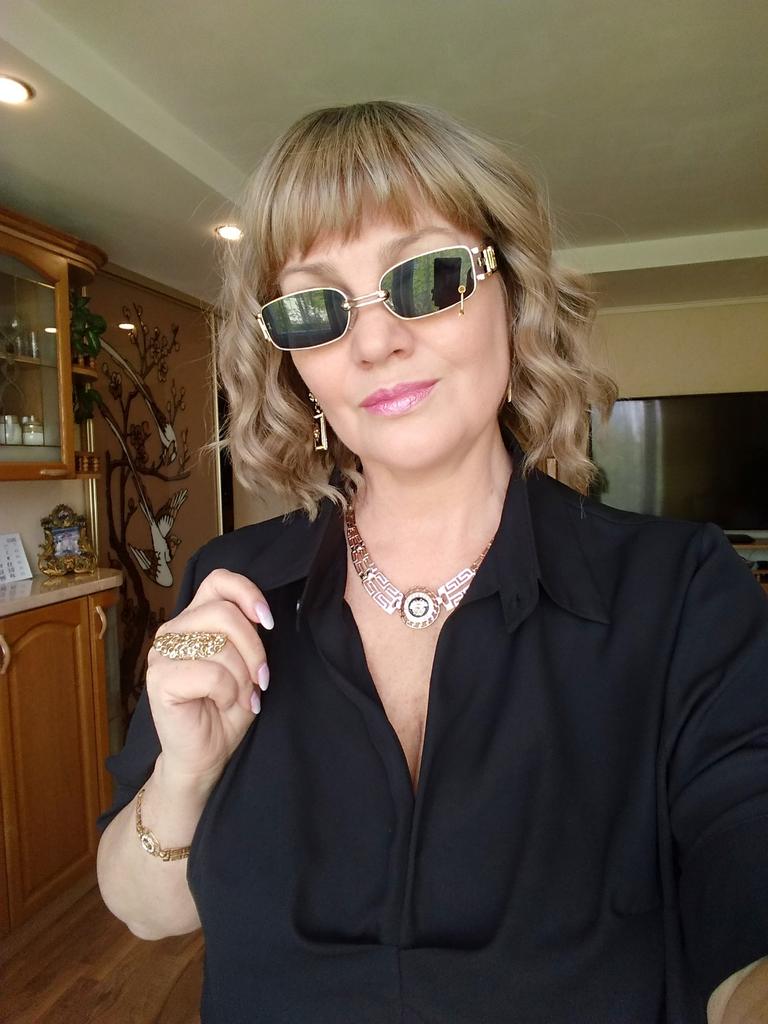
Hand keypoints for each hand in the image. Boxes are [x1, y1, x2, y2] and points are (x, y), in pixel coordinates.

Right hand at [146, 568, 272, 783]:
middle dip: (254, 649)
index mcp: (194, 618)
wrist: (207, 754)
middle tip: (261, 678)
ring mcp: (162, 654)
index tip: (267, 621)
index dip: (247, 593)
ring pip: (220, 645)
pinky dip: (228, 692)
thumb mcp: (246, 661)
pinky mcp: (159, 679)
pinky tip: (224, 704)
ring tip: (240, 697)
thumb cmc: (227, 707)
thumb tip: (260, 615)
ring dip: (242, 677)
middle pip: (224, 613)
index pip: (219, 580)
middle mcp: (173, 630)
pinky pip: (211, 674)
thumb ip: (246, 632)